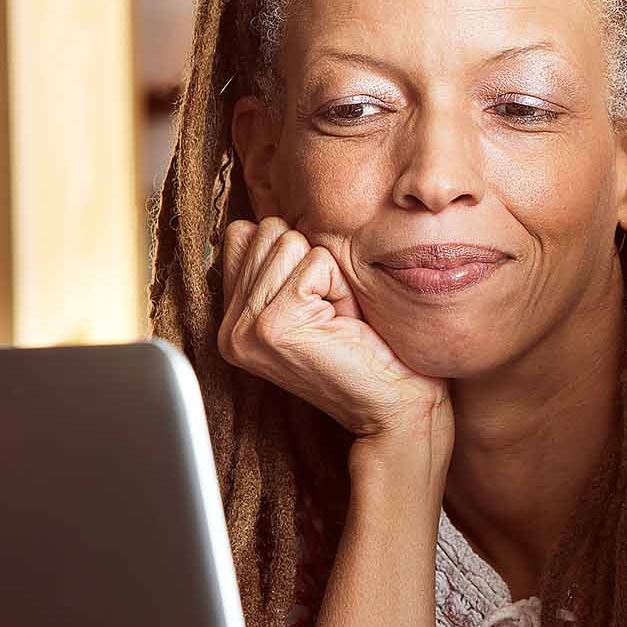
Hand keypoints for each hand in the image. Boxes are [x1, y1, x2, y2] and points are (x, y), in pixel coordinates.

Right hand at [217, 218, 448, 442]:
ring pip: (290, 242)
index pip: (245, 233)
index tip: (317, 303)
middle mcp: (230, 327)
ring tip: (338, 321)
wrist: (396, 408)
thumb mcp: (315, 302)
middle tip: (332, 315)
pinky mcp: (275, 325)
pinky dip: (342, 287)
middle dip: (314, 263)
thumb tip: (264, 218)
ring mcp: (247, 328)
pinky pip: (316, 263)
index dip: (297, 255)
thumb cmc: (369, 351)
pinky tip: (345, 325)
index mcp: (232, 320)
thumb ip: (279, 265)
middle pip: (269, 231)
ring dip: (330, 276)